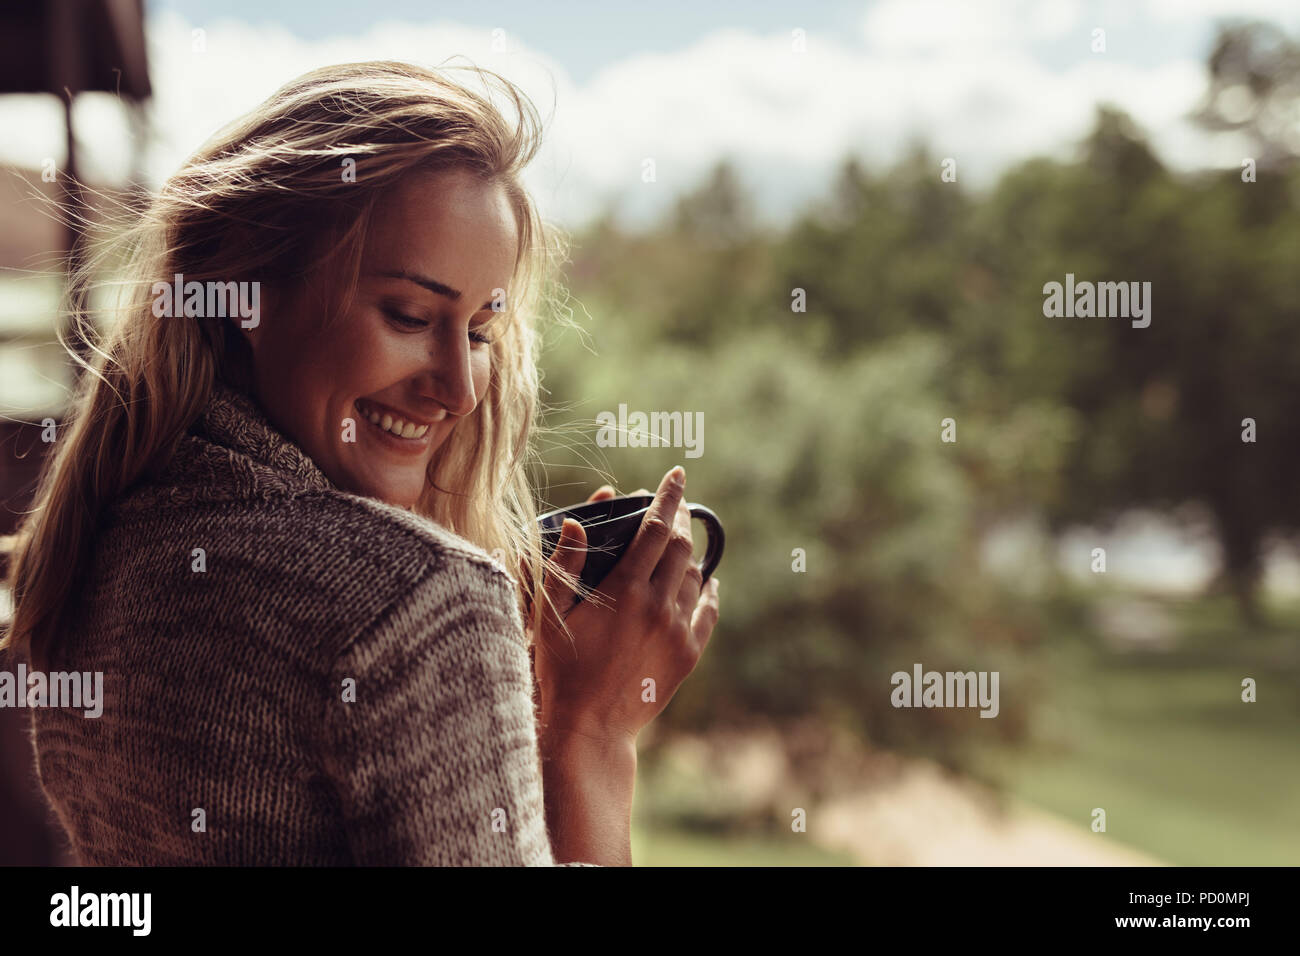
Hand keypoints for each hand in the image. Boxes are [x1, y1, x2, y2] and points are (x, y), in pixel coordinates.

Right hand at [533, 466, 720, 745]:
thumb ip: (565, 565)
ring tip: (676, 547)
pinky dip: (708, 590)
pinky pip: (708, 611)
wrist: (590, 727)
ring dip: (688, 556)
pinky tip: (704, 583)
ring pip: (695, 577)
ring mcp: (677, 631)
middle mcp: (659, 606)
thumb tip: (576, 522)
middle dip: (679, 521)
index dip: (667, 497)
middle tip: (672, 509)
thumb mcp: (551, 614)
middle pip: (680, 547)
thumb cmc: (561, 669)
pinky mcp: (688, 655)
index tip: (677, 474)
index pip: (655, 528)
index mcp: (626, 589)